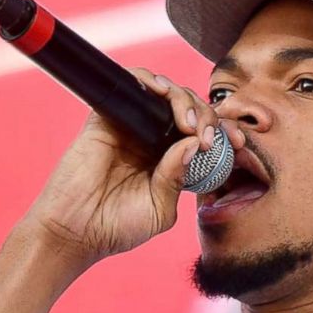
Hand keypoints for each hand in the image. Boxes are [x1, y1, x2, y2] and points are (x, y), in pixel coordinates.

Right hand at [21, 68, 244, 264]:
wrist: (74, 232)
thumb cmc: (116, 228)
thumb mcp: (161, 210)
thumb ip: (179, 177)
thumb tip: (194, 143)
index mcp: (170, 162)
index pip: (203, 135)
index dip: (223, 132)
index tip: (238, 142)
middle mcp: (152, 140)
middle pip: (190, 110)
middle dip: (208, 117)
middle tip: (210, 136)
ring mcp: (131, 126)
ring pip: (166, 93)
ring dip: (185, 100)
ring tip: (189, 124)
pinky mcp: (107, 116)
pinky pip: (131, 84)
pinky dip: (149, 79)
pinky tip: (163, 94)